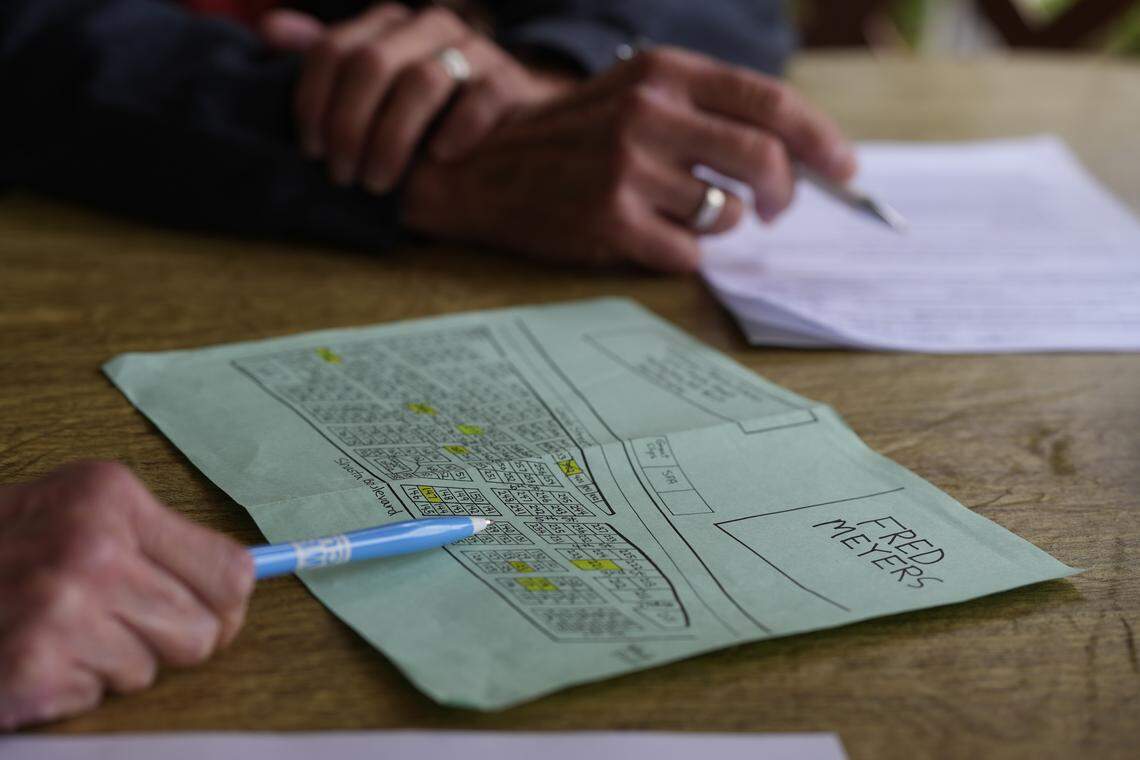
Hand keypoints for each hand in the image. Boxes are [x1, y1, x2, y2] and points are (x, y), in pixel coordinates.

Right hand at [0, 462, 253, 728]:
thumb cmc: (2, 551)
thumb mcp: (74, 513)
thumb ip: (155, 542)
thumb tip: (243, 585)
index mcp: (111, 497)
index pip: (232, 573)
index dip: (222, 606)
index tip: (202, 611)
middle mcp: (91, 546)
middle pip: (204, 631)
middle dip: (166, 640)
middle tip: (112, 623)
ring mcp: (59, 608)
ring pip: (151, 670)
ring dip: (111, 663)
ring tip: (58, 632)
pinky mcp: (31, 665)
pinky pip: (99, 699)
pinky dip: (69, 690)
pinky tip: (31, 656)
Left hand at [259, 4, 574, 191]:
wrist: (513, 114)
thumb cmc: (433, 106)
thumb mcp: (378, 81)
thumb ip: (330, 58)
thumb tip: (270, 30)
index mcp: (389, 24)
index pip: (334, 49)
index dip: (313, 100)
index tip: (311, 150)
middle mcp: (429, 26)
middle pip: (371, 64)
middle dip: (349, 125)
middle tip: (343, 175)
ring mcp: (473, 51)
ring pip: (422, 82)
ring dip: (392, 139)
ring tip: (379, 182)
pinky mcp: (508, 82)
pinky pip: (479, 100)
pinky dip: (455, 131)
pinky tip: (438, 160)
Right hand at [401, 47, 856, 271]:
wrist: (486, 167)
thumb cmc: (575, 136)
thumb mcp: (636, 93)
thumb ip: (707, 111)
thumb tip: (794, 154)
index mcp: (665, 72)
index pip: (770, 103)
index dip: (821, 140)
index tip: (846, 172)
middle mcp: (650, 113)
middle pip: (764, 161)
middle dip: (786, 194)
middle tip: (779, 211)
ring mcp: (628, 168)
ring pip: (726, 213)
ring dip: (724, 224)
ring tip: (691, 216)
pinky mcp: (610, 220)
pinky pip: (687, 252)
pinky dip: (685, 253)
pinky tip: (655, 237)